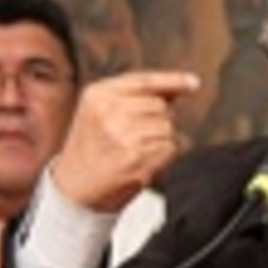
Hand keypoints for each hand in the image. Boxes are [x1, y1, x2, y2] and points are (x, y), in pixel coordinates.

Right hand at [52, 71, 199, 211]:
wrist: (74, 187)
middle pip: (161, 106)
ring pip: (168, 127)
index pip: (144, 81)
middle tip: (136, 136)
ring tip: (136, 149)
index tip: (194, 83)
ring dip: (162, 139)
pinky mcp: (136, 158)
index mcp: (98, 95)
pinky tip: (143, 161)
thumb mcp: (101, 110)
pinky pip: (171, 147)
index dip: (173, 80)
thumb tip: (185, 84)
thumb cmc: (93, 146)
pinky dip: (165, 155)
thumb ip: (138, 95)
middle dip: (159, 119)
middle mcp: (108, 112)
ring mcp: (122, 135)